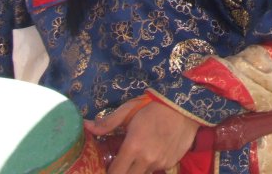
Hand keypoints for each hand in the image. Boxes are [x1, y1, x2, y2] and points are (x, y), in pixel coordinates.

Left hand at [86, 96, 200, 173]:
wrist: (185, 105)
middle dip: (122, 172)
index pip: (114, 172)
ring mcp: (160, 163)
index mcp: (133, 146)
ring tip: (136, 156)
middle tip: (119, 164)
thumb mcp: (128, 110)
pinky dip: (150, 165)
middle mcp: (146, 159)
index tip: (106, 167)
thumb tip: (86, 126)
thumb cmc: (153, 106)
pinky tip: (152, 152)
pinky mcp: (171, 163)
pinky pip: (156, 169)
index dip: (109, 172)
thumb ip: (107, 123)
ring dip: (136, 169)